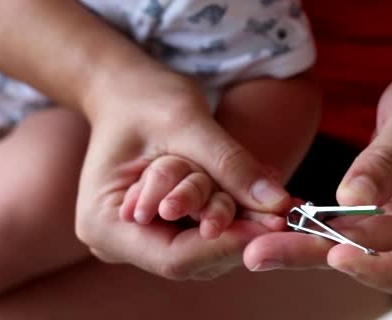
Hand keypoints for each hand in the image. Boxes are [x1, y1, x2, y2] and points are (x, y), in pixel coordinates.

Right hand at [75, 66, 289, 279]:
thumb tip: (277, 203)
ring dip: (244, 225)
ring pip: (206, 248)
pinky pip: (206, 230)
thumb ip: (230, 165)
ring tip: (277, 200)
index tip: (273, 226)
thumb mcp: (187, 123)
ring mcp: (143, 237)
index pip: (174, 257)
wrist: (126, 90)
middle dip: (242, 234)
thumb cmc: (143, 99)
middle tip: (286, 212)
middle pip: (194, 258)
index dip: (227, 244)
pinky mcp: (164, 227)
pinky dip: (236, 214)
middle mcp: (121, 242)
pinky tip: (259, 195)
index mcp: (105, 225)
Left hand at [245, 69, 391, 300]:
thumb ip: (389, 155)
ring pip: (350, 250)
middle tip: (261, 253)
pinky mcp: (376, 217)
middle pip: (375, 262)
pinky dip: (309, 228)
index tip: (339, 254)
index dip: (386, 273)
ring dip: (302, 247)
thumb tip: (352, 199)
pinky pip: (341, 230)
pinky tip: (275, 223)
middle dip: (318, 257)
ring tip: (256, 244)